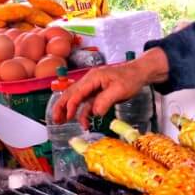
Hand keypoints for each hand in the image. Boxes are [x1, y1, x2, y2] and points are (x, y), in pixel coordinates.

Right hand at [49, 48, 168, 129]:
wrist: (139, 73)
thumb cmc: (130, 78)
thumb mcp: (119, 90)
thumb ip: (105, 101)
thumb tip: (95, 112)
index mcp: (93, 78)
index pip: (77, 93)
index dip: (71, 105)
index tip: (67, 117)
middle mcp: (90, 81)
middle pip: (71, 94)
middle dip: (62, 106)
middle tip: (55, 119)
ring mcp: (93, 87)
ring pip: (77, 99)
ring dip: (70, 110)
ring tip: (62, 121)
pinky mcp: (98, 92)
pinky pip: (87, 102)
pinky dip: (83, 111)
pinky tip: (83, 121)